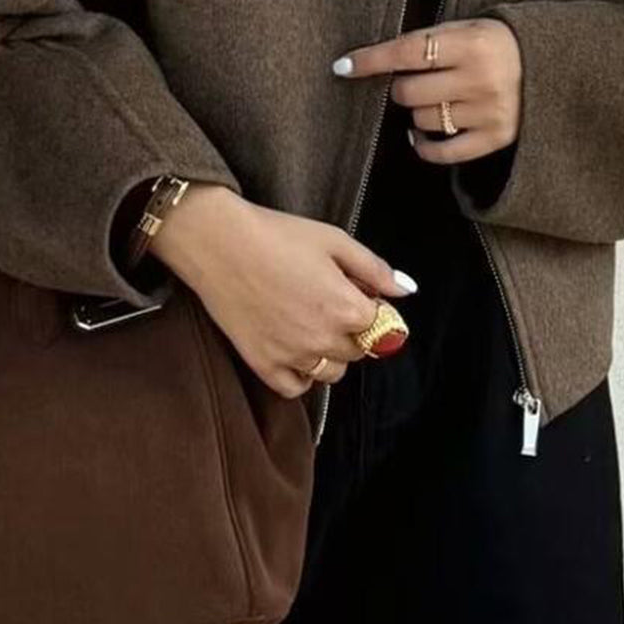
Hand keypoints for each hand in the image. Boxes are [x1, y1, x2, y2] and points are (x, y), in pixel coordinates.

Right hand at [149, 185, 417, 399]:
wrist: (218, 242)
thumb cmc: (278, 235)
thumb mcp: (334, 240)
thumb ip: (374, 268)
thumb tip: (405, 290)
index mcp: (347, 308)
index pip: (384, 327)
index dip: (373, 308)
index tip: (358, 293)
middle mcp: (324, 339)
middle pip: (359, 351)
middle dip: (354, 331)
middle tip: (328, 302)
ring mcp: (292, 356)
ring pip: (332, 373)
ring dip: (331, 354)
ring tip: (310, 323)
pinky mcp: (263, 364)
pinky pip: (296, 388)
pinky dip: (302, 375)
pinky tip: (294, 350)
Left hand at [332, 18, 522, 162]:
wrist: (555, 67)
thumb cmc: (499, 44)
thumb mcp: (470, 28)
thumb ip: (430, 40)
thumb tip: (374, 58)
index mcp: (473, 44)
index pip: (408, 51)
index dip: (371, 60)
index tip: (342, 66)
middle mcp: (480, 79)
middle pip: (408, 92)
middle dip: (402, 86)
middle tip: (418, 80)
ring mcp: (488, 113)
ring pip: (421, 120)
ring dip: (418, 111)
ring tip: (437, 99)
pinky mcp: (495, 139)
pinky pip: (441, 152)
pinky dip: (424, 144)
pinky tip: (422, 134)